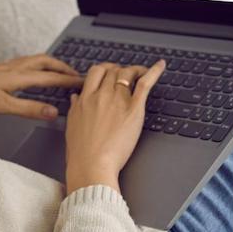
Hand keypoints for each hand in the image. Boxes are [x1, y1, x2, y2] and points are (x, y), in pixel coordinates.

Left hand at [0, 54, 84, 120]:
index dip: (69, 80)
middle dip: (63, 67)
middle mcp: (15, 68)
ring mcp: (6, 67)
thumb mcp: (3, 106)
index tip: (83, 82)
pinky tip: (33, 71)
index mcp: (19, 77)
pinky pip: (25, 62)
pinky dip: (37, 65)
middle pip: (46, 62)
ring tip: (60, 70)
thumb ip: (29, 109)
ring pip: (35, 60)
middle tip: (77, 75)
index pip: (51, 77)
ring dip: (51, 64)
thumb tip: (53, 111)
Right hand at [64, 60, 165, 194]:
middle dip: (121, 70)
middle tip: (127, 75)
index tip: (111, 72)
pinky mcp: (134, 110)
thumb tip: (76, 96)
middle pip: (113, 71)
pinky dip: (154, 72)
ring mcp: (118, 101)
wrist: (91, 166)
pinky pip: (145, 84)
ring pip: (127, 74)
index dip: (106, 69)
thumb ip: (75, 107)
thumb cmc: (81, 152)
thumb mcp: (72, 125)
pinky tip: (160, 66)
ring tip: (141, 72)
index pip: (96, 72)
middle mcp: (101, 95)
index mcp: (86, 98)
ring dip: (135, 70)